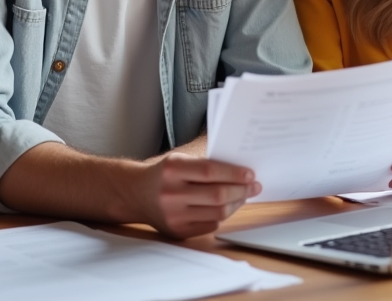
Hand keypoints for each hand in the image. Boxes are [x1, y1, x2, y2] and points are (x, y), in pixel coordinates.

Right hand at [135, 153, 260, 238]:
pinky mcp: (178, 231)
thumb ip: (205, 164)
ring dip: (236, 203)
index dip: (234, 173)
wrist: (137, 194)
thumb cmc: (164, 174)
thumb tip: (241, 171)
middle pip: (218, 195)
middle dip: (241, 190)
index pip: (210, 171)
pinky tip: (227, 206)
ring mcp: (174, 215)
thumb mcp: (179, 160)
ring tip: (244, 195)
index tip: (250, 174)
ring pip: (218, 213)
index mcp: (172, 169)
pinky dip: (223, 215)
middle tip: (254, 186)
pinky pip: (211, 225)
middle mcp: (171, 194)